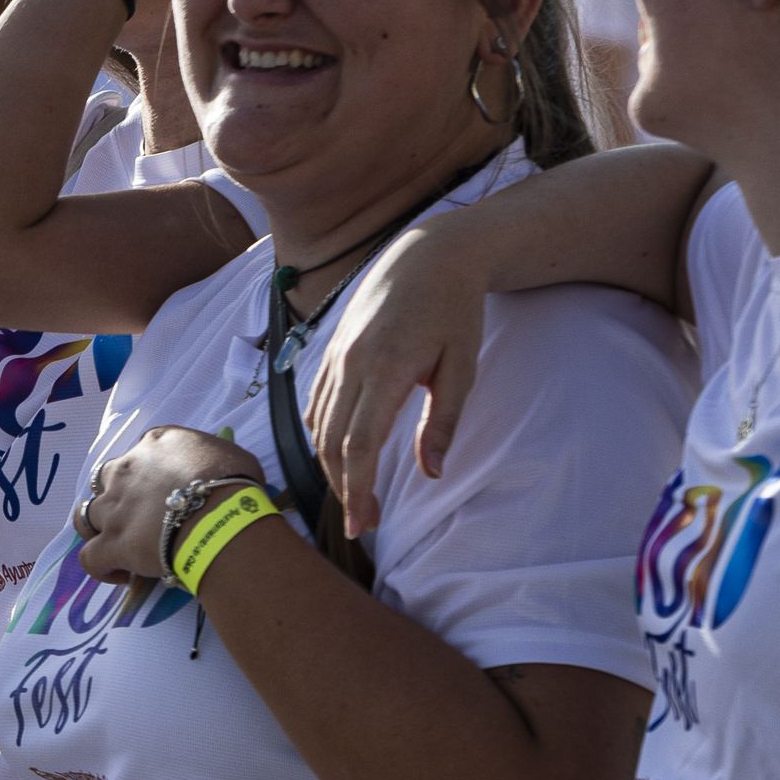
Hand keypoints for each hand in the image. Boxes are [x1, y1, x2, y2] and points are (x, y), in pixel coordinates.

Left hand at [73, 425, 262, 586]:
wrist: (222, 518)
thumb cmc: (234, 484)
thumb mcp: (227, 455)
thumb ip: (207, 459)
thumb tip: (209, 473)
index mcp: (156, 443)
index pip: (140, 452)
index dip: (146, 472)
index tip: (162, 490)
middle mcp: (126, 470)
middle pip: (105, 480)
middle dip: (116, 497)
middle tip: (138, 517)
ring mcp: (114, 508)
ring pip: (86, 516)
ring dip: (100, 529)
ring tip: (120, 544)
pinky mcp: (111, 543)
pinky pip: (89, 557)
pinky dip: (100, 566)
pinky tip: (118, 573)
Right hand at [308, 223, 488, 538]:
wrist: (427, 255)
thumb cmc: (454, 310)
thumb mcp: (462, 367)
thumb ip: (442, 421)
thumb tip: (431, 472)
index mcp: (386, 368)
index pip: (359, 445)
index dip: (358, 490)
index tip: (363, 524)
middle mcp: (351, 364)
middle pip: (331, 443)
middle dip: (344, 489)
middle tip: (361, 524)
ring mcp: (335, 357)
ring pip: (318, 426)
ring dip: (331, 467)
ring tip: (354, 495)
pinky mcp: (331, 353)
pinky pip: (316, 404)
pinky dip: (322, 437)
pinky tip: (339, 456)